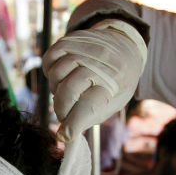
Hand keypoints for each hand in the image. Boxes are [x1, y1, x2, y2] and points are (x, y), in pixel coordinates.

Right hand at [43, 19, 146, 142]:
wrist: (126, 47)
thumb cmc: (118, 83)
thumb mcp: (114, 103)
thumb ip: (90, 117)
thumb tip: (64, 135)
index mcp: (116, 82)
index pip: (91, 104)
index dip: (74, 122)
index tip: (65, 135)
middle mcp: (101, 62)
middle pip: (69, 89)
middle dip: (62, 109)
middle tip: (65, 115)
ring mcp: (85, 47)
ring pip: (56, 74)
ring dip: (56, 89)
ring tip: (67, 92)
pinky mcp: (72, 39)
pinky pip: (49, 58)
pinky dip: (49, 71)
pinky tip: (61, 77)